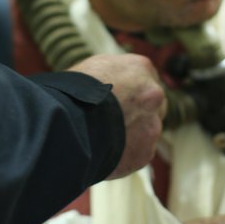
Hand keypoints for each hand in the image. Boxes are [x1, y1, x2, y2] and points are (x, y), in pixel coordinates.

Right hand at [69, 54, 165, 179]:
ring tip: (104, 140)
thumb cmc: (73, 91)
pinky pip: (137, 154)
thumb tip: (115, 84)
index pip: (146, 80)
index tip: (122, 100)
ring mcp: (152, 125)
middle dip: (138, 114)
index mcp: (141, 68)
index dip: (133, 92)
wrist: (70, 121)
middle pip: (153, 106)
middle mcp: (154, 94)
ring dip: (131, 136)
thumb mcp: (94, 68)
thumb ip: (114, 76)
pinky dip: (124, 155)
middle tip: (117, 121)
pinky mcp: (144, 152)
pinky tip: (104, 153)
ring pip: (146, 132)